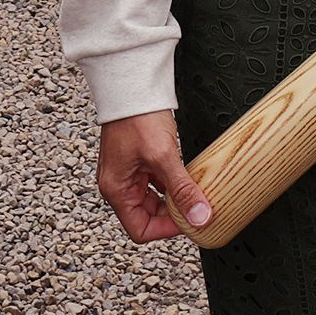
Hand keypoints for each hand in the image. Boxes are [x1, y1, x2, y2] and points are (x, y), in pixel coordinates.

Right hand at [96, 110, 212, 243]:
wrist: (132, 84)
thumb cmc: (137, 117)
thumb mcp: (163, 156)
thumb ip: (182, 189)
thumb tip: (199, 218)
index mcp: (116, 190)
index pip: (140, 229)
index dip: (166, 230)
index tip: (189, 220)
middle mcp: (119, 185)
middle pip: (148, 217)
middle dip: (173, 215)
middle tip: (196, 207)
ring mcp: (129, 174)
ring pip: (155, 201)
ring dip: (174, 199)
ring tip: (194, 192)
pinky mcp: (139, 162)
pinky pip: (157, 183)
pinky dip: (172, 185)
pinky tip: (187, 177)